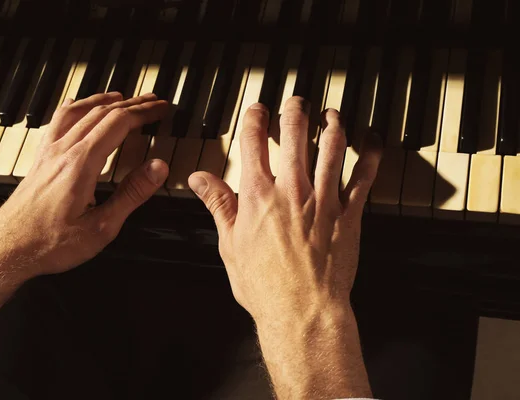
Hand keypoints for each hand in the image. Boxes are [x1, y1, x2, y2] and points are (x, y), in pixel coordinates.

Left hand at [0, 92, 168, 335]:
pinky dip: (78, 107)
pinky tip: (80, 109)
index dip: (144, 113)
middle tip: (154, 102)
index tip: (161, 109)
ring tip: (124, 97)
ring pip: (79, 111)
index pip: (118, 123)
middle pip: (102, 112)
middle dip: (133, 104)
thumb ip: (131, 194)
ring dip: (106, 100)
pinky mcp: (40, 158)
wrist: (7, 250)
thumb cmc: (51, 243)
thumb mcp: (102, 227)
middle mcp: (63, 150)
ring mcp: (48, 152)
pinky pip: (59, 120)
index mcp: (81, 164)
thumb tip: (158, 168)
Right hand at [189, 97, 381, 398]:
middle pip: (295, 133)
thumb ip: (218, 205)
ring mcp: (324, 199)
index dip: (255, 118)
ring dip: (331, 123)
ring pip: (331, 146)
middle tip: (296, 102)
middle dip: (295, 110)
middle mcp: (292, 189)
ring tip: (330, 114)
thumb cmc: (265, 285)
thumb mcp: (230, 244)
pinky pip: (364, 177)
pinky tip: (371, 140)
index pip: (254, 141)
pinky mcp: (349, 214)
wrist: (302, 311)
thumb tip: (200, 180)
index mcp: (259, 195)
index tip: (258, 110)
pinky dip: (370, 154)